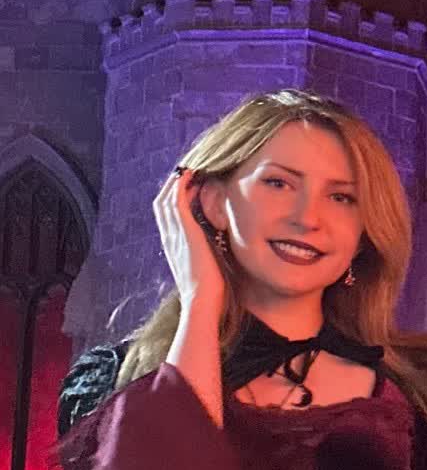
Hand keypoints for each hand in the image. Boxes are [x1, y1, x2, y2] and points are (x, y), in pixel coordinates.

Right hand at [154, 169, 226, 313]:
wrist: (202, 301)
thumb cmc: (210, 290)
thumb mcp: (208, 266)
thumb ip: (210, 252)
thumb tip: (222, 244)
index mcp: (174, 246)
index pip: (168, 215)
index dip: (174, 197)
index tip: (188, 185)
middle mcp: (170, 238)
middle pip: (162, 203)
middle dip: (172, 185)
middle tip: (187, 171)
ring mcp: (174, 234)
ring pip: (166, 199)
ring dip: (176, 182)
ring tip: (189, 168)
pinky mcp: (183, 232)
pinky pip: (175, 202)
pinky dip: (180, 186)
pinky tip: (190, 174)